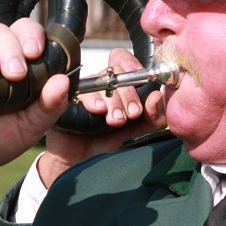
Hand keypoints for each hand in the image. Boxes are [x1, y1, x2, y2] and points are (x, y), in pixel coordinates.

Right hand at [37, 48, 166, 187]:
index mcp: (120, 85)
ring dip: (113, 101)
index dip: (134, 67)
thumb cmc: (109, 143)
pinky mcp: (68, 98)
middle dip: (129, 95)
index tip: (144, 86)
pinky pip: (81, 91)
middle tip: (132, 114)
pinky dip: (94, 101)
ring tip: (115, 121)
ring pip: (100, 82)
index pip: (126, 61)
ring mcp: (84, 89)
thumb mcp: (138, 132)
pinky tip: (98, 112)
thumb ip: (154, 117)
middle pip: (116, 72)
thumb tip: (157, 96)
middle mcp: (102, 83)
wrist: (82, 164)